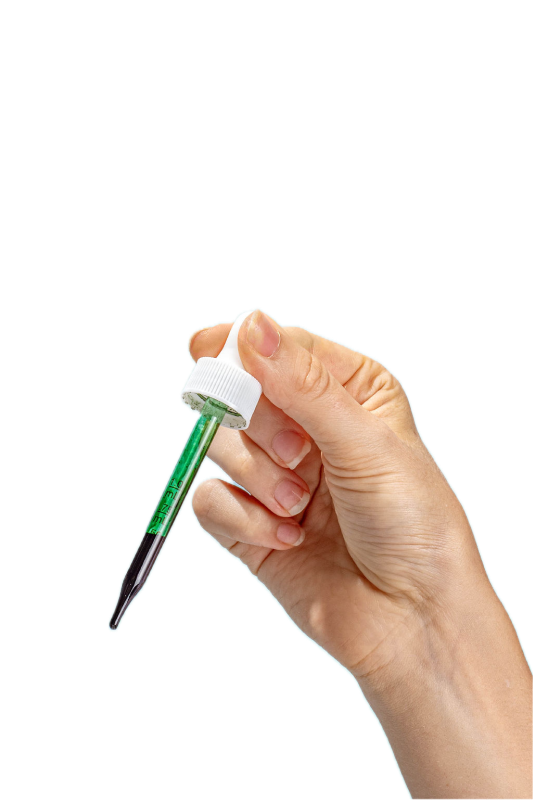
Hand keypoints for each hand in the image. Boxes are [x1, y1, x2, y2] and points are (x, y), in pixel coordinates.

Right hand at [188, 309, 483, 678]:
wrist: (412, 620)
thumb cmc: (412, 524)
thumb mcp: (365, 443)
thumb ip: (303, 386)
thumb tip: (251, 326)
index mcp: (347, 392)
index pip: (280, 348)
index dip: (244, 348)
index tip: (208, 349)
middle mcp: (309, 427)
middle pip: (240, 394)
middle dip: (261, 427)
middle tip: (296, 453)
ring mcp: (276, 475)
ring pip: (220, 446)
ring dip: (258, 478)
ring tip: (298, 506)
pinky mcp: (251, 522)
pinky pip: (210, 500)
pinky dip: (242, 519)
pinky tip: (286, 537)